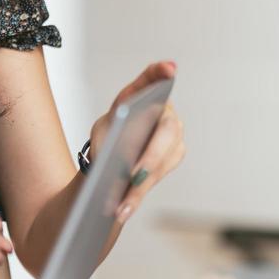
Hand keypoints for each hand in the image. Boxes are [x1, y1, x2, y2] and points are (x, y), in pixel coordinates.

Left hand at [89, 60, 184, 223]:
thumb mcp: (103, 128)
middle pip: (166, 133)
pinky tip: (123, 209)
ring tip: (120, 205)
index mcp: (146, 95)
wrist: (110, 159)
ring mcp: (175, 137)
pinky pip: (155, 179)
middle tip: (133, 175)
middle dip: (150, 156)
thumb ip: (109, 136)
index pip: (156, 78)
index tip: (170, 69)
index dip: (162, 71)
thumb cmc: (109, 135)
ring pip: (163, 161)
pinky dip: (137, 195)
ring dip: (140, 185)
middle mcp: (167, 113)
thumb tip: (114, 156)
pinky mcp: (172, 160)